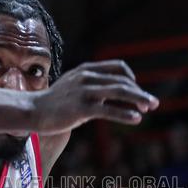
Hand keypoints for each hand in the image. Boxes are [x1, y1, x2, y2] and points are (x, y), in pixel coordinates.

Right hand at [32, 60, 158, 133]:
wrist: (34, 111)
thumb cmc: (56, 102)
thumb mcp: (75, 86)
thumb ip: (93, 85)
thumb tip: (112, 91)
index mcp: (87, 70)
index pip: (118, 68)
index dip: (132, 79)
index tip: (138, 92)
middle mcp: (87, 77)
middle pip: (122, 81)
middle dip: (140, 92)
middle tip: (153, 103)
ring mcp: (84, 92)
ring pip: (119, 92)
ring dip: (138, 100)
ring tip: (150, 108)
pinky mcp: (81, 108)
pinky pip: (109, 110)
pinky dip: (125, 113)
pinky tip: (136, 119)